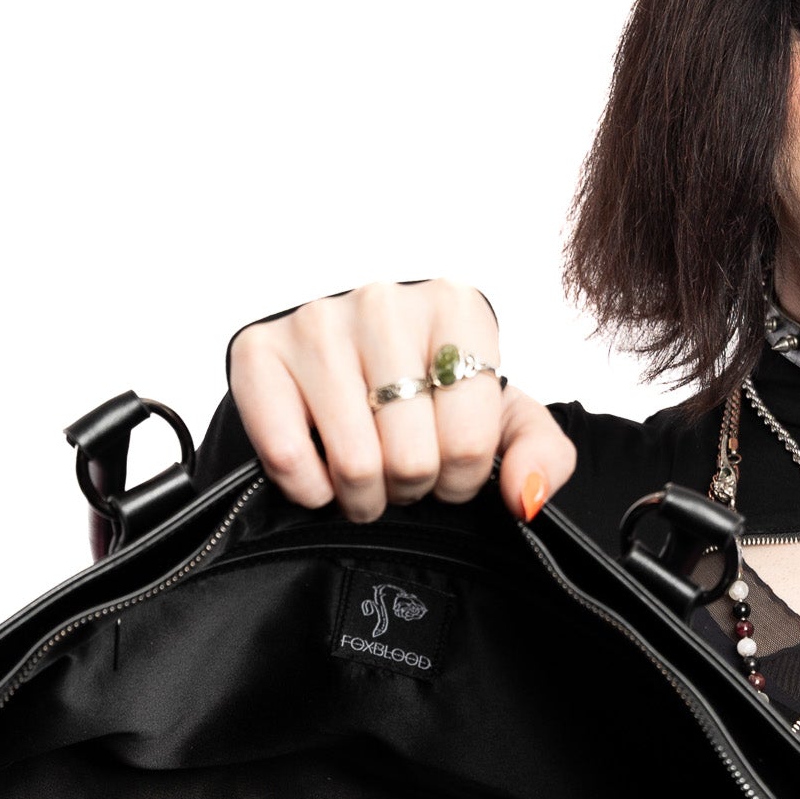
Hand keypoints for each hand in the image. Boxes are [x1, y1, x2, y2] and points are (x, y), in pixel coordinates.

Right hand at [229, 278, 576, 522]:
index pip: (469, 445)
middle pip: (411, 460)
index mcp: (456, 308)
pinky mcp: (258, 352)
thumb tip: (527, 496)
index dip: (459, 480)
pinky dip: (309, 488)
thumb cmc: (430, 391)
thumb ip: (542, 455)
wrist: (347, 364)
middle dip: (409, 487)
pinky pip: (287, 457)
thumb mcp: (501, 418)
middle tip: (401, 471)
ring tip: (366, 475)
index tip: (447, 465)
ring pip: (353, 464)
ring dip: (362, 495)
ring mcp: (316, 322)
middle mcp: (384, 302)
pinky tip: (322, 468)